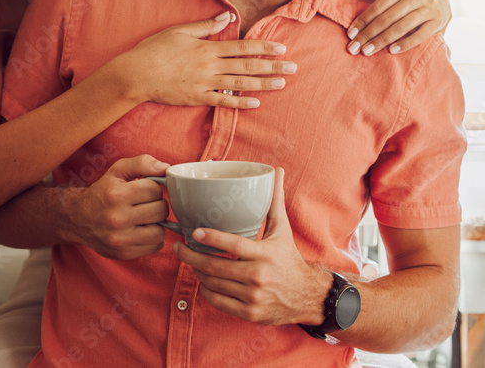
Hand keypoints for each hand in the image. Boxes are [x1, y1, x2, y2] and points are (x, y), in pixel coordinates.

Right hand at [69, 154, 169, 259]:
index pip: (155, 190)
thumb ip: (142, 163)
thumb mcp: (117, 170)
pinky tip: (142, 230)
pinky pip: (154, 246)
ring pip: (160, 232)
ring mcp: (120, 239)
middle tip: (146, 204)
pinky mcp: (123, 253)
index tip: (145, 190)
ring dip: (157, 224)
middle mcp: (117, 218)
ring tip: (145, 218)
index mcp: (116, 195)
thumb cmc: (102, 192)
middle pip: (160, 211)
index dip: (153, 188)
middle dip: (157, 205)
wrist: (78, 219)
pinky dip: (153, 238)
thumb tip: (166, 167)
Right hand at [116, 12, 296, 108]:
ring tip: (281, 83)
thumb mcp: (179, 31)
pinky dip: (240, 103)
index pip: (242, 47)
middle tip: (293, 67)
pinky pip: (223, 101)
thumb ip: (205, 25)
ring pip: (240, 85)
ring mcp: (205, 84)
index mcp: (207, 48)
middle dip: (272, 66)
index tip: (281, 47)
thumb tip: (227, 16)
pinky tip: (256, 103)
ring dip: (263, 84)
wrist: (136, 74)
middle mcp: (210, 66)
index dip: (264, 47)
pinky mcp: (197, 99)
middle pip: (247, 66)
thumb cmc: (154, 49)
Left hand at [173, 168, 329, 325]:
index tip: (194, 231)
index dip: (211, 238)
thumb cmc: (288, 258)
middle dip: (191, 256)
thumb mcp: (282, 230)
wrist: (306, 296)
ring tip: (189, 259)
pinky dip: (206, 290)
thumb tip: (278, 170)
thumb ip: (275, 201)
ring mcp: (253, 297)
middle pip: (215, 267)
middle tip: (178, 247)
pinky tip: (202, 279)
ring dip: (196, 271)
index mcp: (265, 254)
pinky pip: (218, 301)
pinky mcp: (249, 313)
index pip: (233, 245)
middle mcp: (258, 277)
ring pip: (213, 284)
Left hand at [346, 0, 451, 55]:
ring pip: (402, 27)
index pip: (379, 5)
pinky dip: (406, 44)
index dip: (363, 20)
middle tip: (354, 47)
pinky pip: (420, 35)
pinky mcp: (438, 21)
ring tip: (367, 51)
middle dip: (369, 34)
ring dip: (382, 41)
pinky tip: (391, 51)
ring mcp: (429, 8)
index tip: (350, 33)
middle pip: (388, 18)